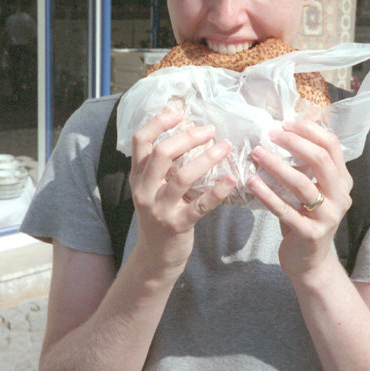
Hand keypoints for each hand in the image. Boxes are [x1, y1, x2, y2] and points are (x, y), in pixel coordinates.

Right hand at [130, 110, 236, 274]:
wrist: (155, 258)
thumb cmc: (160, 215)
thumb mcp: (152, 189)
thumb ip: (162, 166)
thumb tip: (188, 131)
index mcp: (138, 176)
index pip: (140, 140)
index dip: (158, 122)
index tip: (179, 112)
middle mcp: (144, 190)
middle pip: (162, 153)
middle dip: (188, 137)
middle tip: (210, 130)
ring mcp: (159, 209)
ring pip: (182, 176)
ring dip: (206, 158)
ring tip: (225, 146)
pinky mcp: (177, 225)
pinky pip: (200, 205)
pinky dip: (217, 190)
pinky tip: (231, 179)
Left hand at [248, 120, 352, 277]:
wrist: (310, 262)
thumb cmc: (306, 218)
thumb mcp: (312, 190)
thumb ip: (305, 167)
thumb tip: (280, 133)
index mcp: (342, 181)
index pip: (332, 146)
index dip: (309, 131)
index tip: (286, 123)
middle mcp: (340, 197)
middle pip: (321, 160)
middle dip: (294, 143)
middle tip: (270, 134)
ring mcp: (327, 216)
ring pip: (302, 184)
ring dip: (277, 165)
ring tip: (256, 153)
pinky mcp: (309, 234)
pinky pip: (285, 210)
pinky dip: (267, 194)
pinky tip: (252, 181)